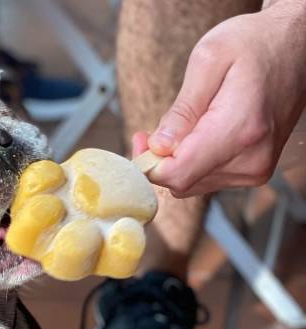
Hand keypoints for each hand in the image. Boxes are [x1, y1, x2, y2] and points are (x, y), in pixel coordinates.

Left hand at [133, 0, 305, 196]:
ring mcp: (255, 168)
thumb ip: (182, 110)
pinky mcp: (254, 170)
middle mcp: (251, 158)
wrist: (294, 48)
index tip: (140, 140)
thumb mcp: (208, 60)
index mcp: (240, 129)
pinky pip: (207, 177)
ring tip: (179, 126)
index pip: (179, 174)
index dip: (148, 163)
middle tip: (149, 132)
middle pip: (182, 182)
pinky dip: (192, 161)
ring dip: (176, 160)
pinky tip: (195, 135)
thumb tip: (159, 147)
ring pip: (192, 183)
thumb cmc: (252, 44)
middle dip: (158, 160)